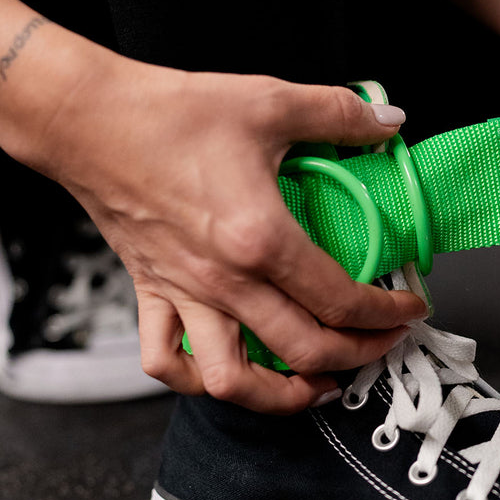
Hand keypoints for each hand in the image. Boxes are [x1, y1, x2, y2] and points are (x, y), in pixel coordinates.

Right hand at [26, 55, 426, 411]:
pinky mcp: (150, 292)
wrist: (90, 119)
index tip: (409, 306)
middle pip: (302, 350)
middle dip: (355, 358)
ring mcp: (183, 294)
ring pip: (232, 382)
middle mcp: (224, 280)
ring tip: (314, 385)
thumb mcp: (270, 101)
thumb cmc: (171, 113)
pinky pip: (166, 362)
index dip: (386, 312)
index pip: (340, 298)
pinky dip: (196, 381)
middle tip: (381, 345)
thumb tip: (389, 122)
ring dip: (280, 397)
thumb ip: (339, 113)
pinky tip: (228, 371)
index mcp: (261, 239)